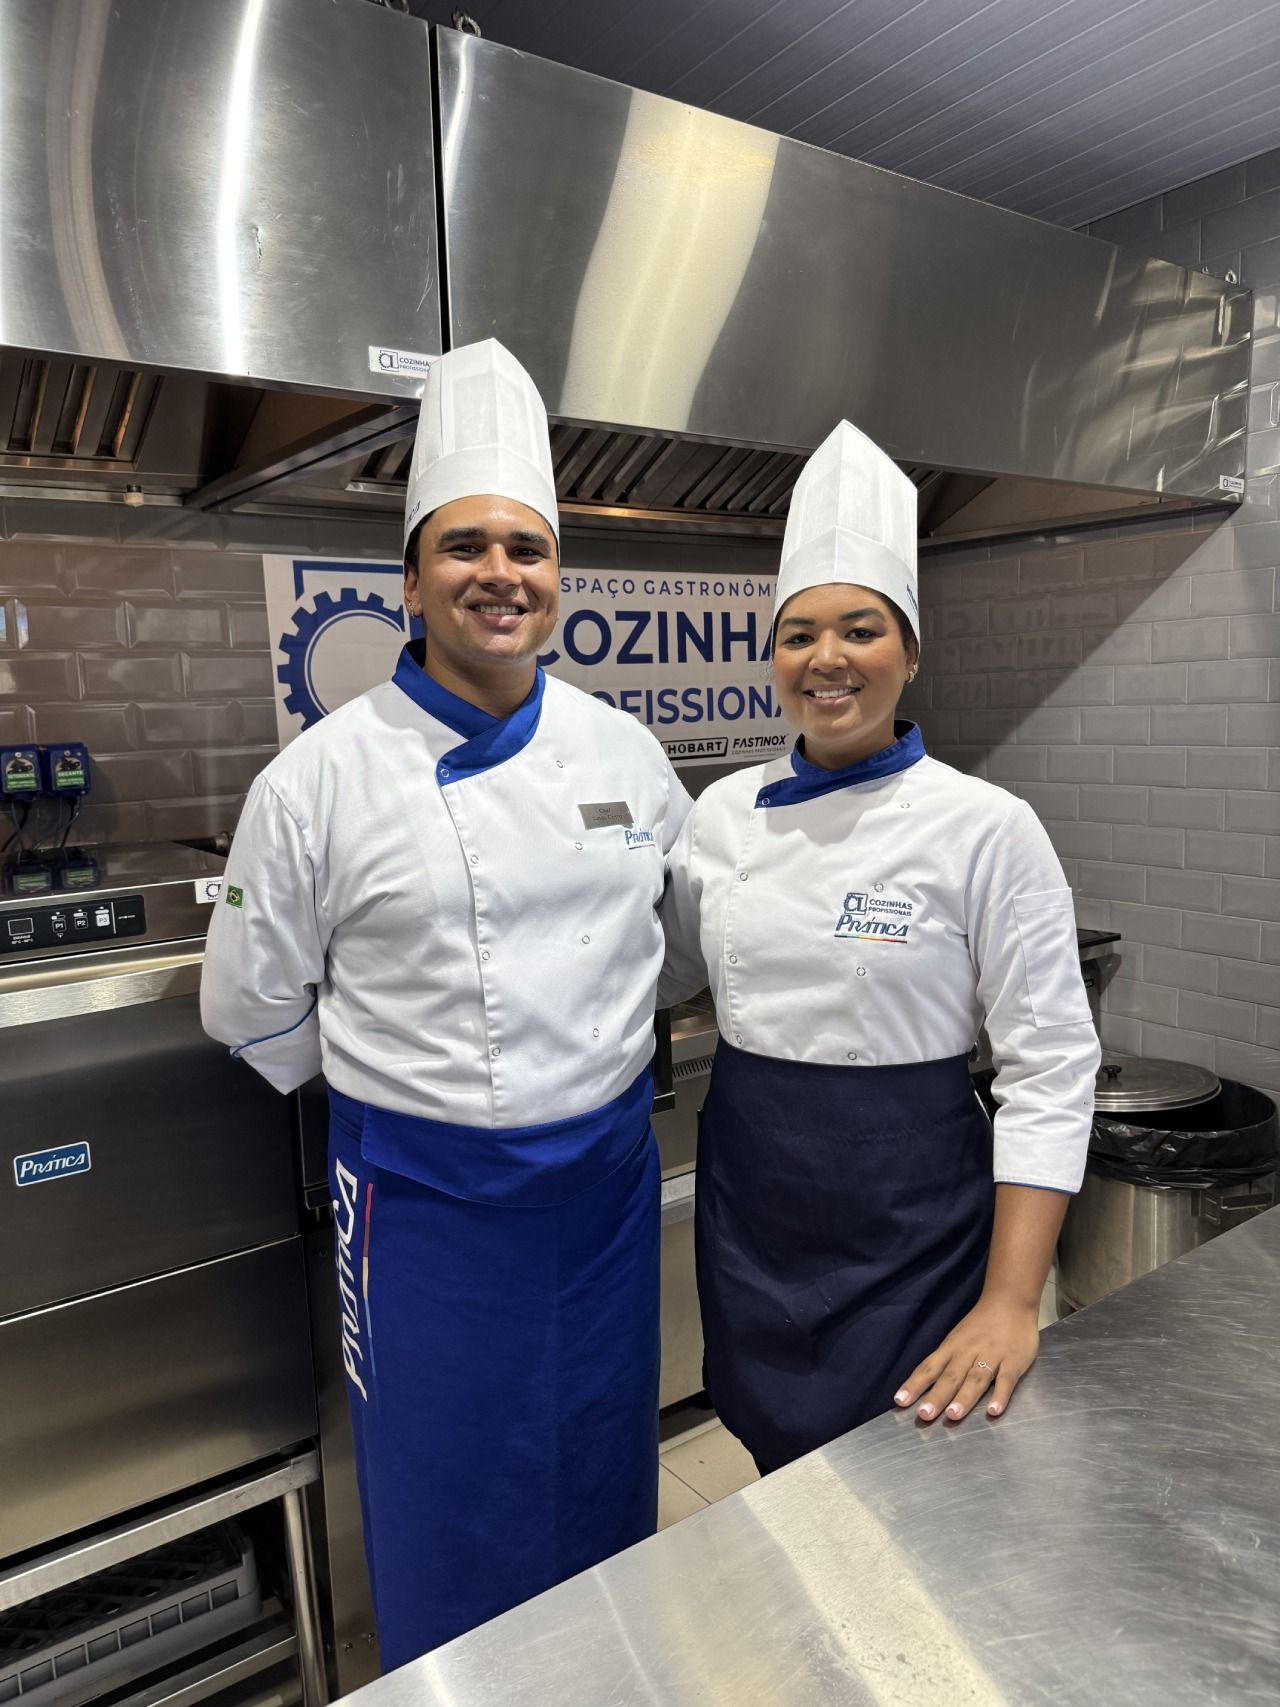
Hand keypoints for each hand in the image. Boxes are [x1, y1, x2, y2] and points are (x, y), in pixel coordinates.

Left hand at [892, 1297, 1040, 1423]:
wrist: (1010, 1301)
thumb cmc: (981, 1325)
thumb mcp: (957, 1338)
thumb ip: (945, 1361)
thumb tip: (923, 1385)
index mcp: (952, 1347)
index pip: (929, 1367)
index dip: (914, 1384)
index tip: (899, 1401)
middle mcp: (968, 1352)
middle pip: (950, 1376)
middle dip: (937, 1396)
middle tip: (924, 1415)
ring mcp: (992, 1357)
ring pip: (975, 1379)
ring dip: (964, 1398)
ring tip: (952, 1415)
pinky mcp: (1013, 1362)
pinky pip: (1006, 1380)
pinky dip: (1000, 1396)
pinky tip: (994, 1411)